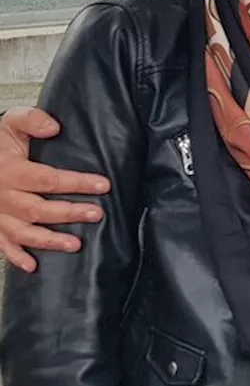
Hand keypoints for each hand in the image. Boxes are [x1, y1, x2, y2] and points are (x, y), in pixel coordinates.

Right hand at [0, 107, 110, 272]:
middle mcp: (2, 195)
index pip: (48, 179)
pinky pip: (1, 243)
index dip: (77, 183)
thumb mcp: (9, 122)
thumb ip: (31, 120)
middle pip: (38, 209)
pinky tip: (32, 265)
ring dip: (48, 241)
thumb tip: (53, 128)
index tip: (103, 185)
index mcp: (10, 170)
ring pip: (22, 231)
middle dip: (69, 213)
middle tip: (96, 214)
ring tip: (75, 245)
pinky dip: (14, 256)